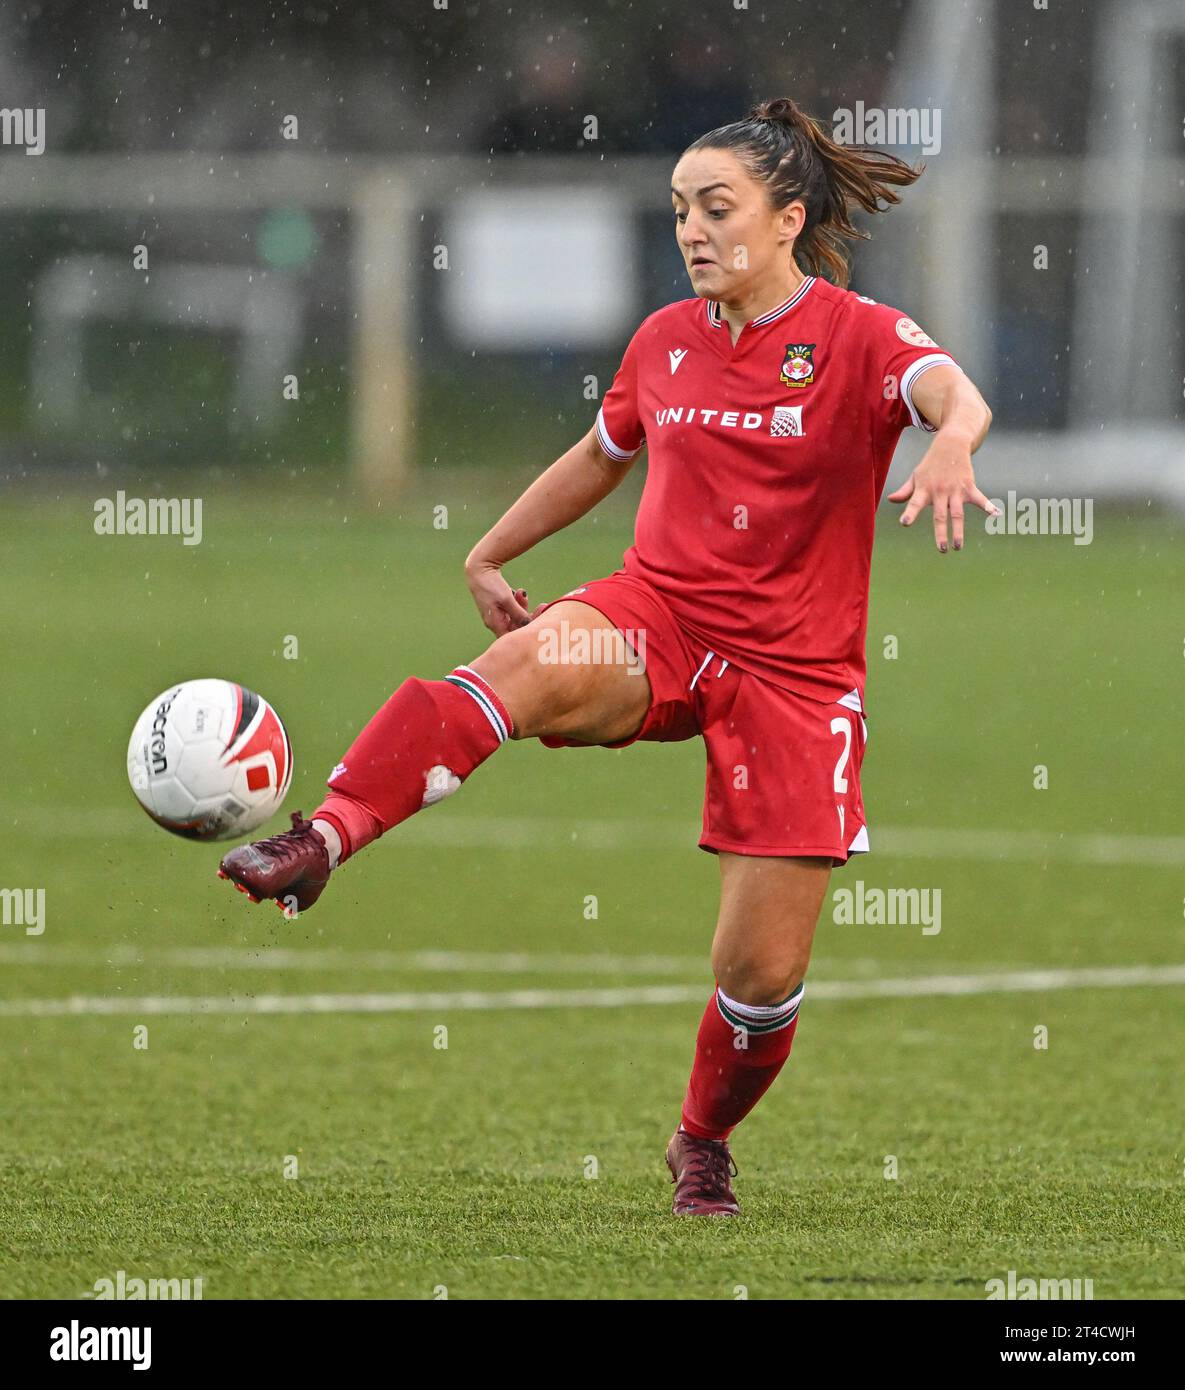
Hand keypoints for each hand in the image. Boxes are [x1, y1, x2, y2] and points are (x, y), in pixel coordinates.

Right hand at [464, 557, 534, 635]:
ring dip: (523, 605)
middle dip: (529, 617)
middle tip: (542, 607)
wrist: (479, 568)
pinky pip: (512, 608)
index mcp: (494, 623)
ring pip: (515, 616)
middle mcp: (494, 621)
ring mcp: (496, 614)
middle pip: (516, 626)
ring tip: (522, 592)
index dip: (525, 633)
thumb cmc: (491, 585)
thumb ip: (519, 615)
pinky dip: (518, 602)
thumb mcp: (507, 600)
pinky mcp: (498, 606)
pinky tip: (518, 592)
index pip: (512, 637)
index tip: (539, 624)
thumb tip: (529, 627)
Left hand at [887, 434, 998, 551]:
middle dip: (941, 533)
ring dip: (958, 530)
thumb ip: (905, 491)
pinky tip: (996, 514)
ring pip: (957, 513)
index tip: (905, 522)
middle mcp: (939, 491)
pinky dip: (988, 506)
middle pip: (940, 515)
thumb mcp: (916, 476)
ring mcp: (955, 489)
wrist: (951, 444)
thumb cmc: (930, 464)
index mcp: (924, 490)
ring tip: (957, 546)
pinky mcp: (968, 486)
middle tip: (942, 549)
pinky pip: (979, 499)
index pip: (915, 503)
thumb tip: (890, 500)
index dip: (910, 512)